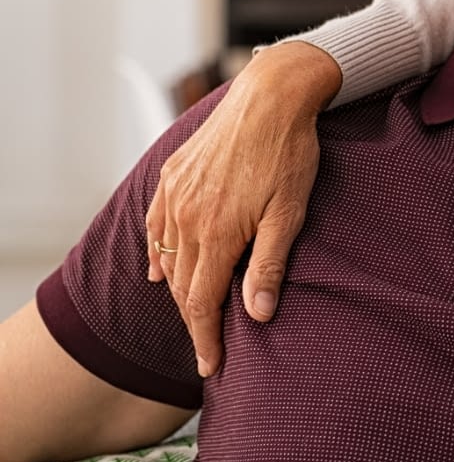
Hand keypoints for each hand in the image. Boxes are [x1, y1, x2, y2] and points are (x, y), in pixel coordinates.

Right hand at [145, 41, 338, 376]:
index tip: (210, 366)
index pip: (202, 302)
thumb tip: (259, 314)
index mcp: (215, 233)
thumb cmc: (288, 153)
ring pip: (168, 257)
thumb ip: (269, 265)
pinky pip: (156, 225)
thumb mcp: (289, 213)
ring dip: (178, 289)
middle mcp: (186, 218)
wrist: (271, 95)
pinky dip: (158, 251)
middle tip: (206, 348)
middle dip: (194, 321)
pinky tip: (161, 267)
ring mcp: (175, 196)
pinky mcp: (173, 176)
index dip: (206, 338)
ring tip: (192, 314)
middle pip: (183, 286)